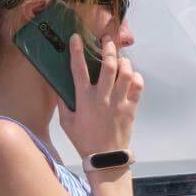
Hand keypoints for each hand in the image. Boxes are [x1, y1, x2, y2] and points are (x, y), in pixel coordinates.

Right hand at [57, 31, 141, 158]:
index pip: (78, 70)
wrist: (105, 157)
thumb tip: (58, 86)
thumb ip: (62, 103)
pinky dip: (136, 77)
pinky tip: (131, 76)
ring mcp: (119, 102)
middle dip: (108, 48)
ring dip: (124, 62)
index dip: (77, 51)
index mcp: (84, 99)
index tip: (77, 38)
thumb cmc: (83, 139)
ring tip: (120, 59)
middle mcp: (102, 97)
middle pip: (108, 65)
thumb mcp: (66, 122)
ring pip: (125, 73)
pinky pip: (138, 87)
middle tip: (107, 40)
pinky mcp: (131, 108)